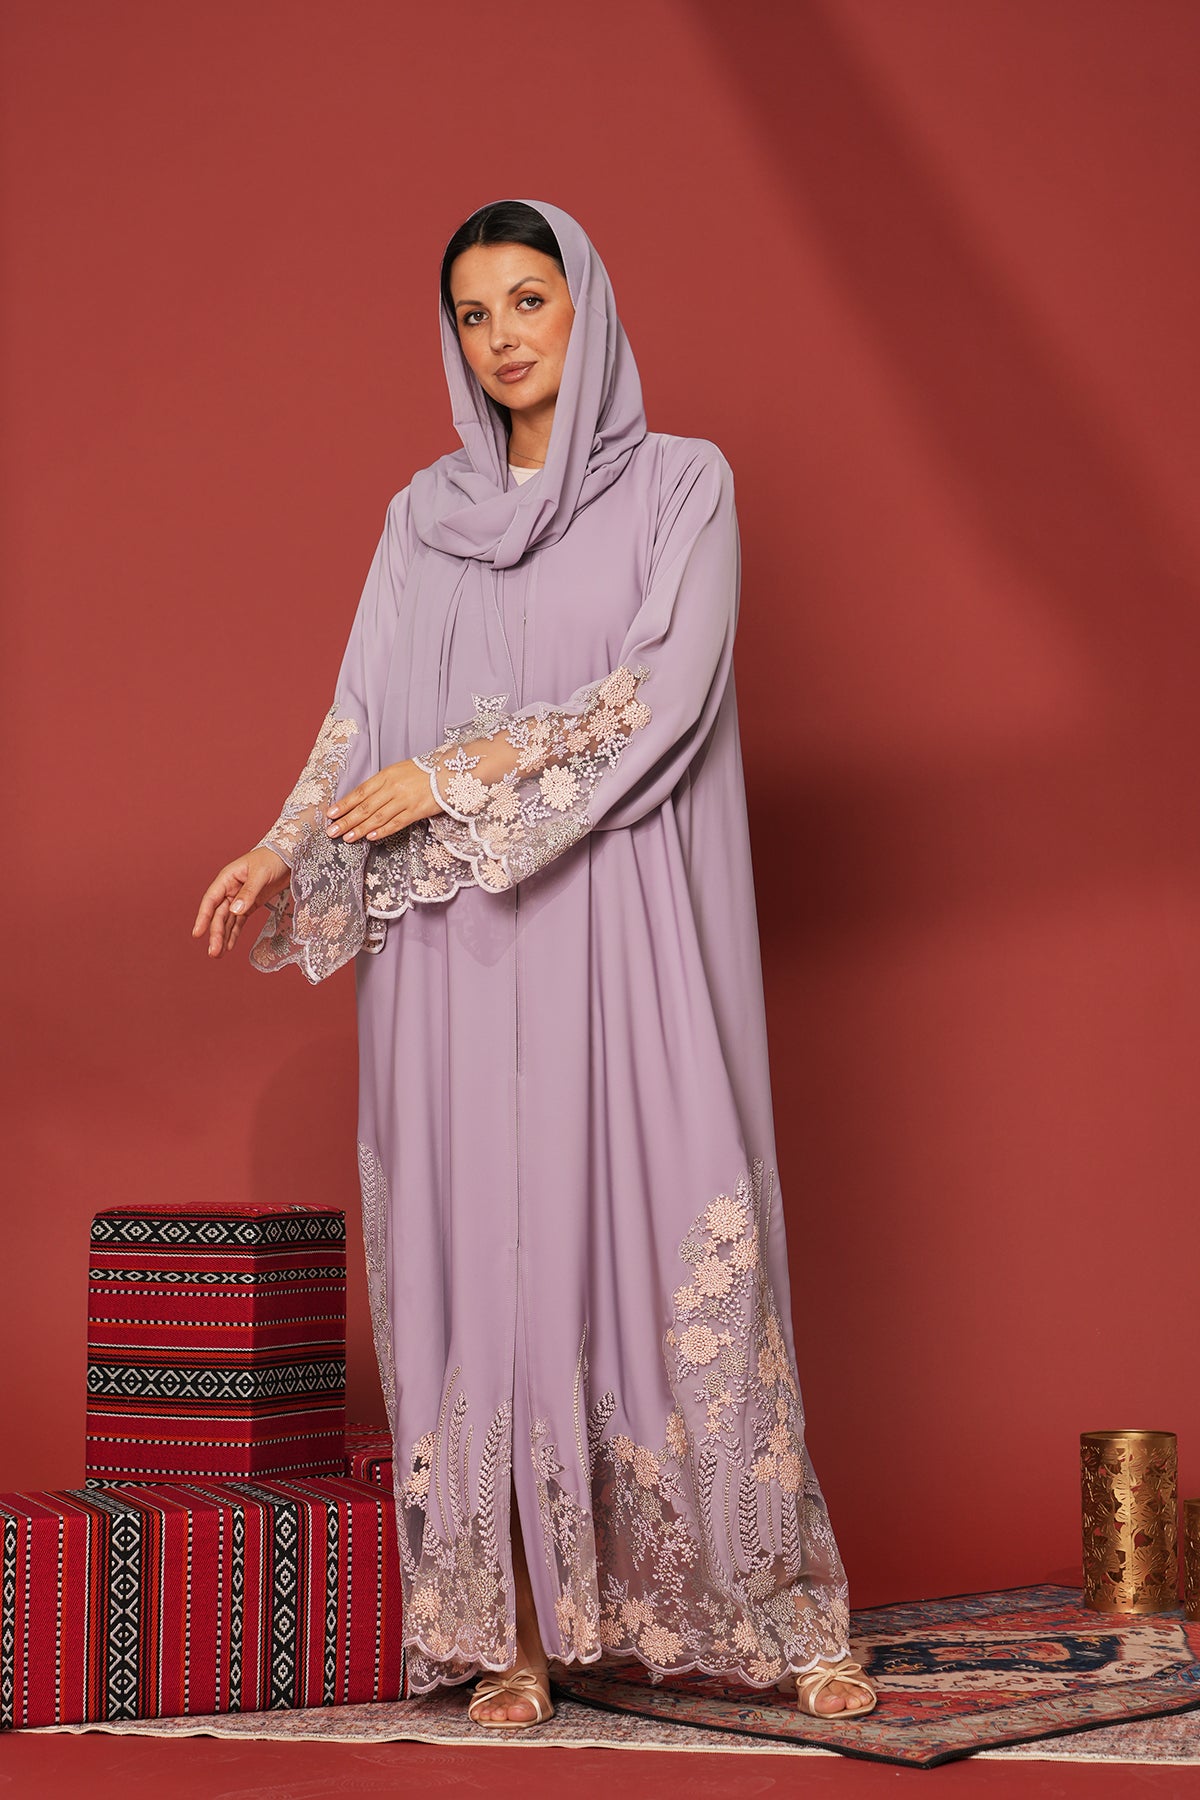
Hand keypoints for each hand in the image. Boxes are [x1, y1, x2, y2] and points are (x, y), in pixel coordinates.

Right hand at [192, 846, 289, 959]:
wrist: (290, 857)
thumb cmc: (273, 859)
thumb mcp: (261, 874)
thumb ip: (248, 893)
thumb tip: (235, 911)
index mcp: (228, 878)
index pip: (211, 900)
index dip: (203, 917)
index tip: (197, 933)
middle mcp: (230, 889)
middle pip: (219, 914)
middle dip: (215, 933)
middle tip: (213, 952)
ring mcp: (239, 898)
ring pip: (227, 920)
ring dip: (222, 937)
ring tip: (218, 954)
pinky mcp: (250, 905)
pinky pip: (239, 922)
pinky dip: (234, 934)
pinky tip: (230, 946)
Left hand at [325, 759, 441, 842]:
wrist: (448, 772)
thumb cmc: (421, 773)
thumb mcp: (397, 772)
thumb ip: (380, 785)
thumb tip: (361, 800)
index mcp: (385, 775)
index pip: (360, 792)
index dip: (344, 804)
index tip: (330, 814)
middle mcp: (392, 787)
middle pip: (365, 807)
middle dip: (346, 820)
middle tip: (331, 831)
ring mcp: (404, 800)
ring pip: (377, 817)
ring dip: (360, 829)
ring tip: (347, 838)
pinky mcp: (416, 811)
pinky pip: (396, 823)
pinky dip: (382, 830)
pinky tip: (371, 837)